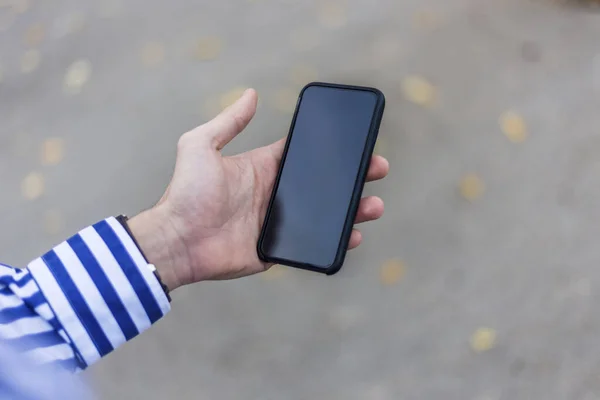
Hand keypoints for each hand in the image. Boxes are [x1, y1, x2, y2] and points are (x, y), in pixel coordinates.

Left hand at [129, 89, 388, 290]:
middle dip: (353, 177)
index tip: (357, 143)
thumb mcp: (200, 146)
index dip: (332, 149)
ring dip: (352, 209)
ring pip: (325, 214)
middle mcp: (275, 193)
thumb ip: (228, 122)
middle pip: (324, 183)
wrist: (176, 240)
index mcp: (263, 168)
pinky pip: (312, 245)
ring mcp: (278, 222)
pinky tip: (352, 235)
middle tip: (377, 170)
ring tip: (373, 205)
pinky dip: (336, 242)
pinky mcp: (277, 249)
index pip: (305, 154)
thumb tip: (250, 93)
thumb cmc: (185, 192)